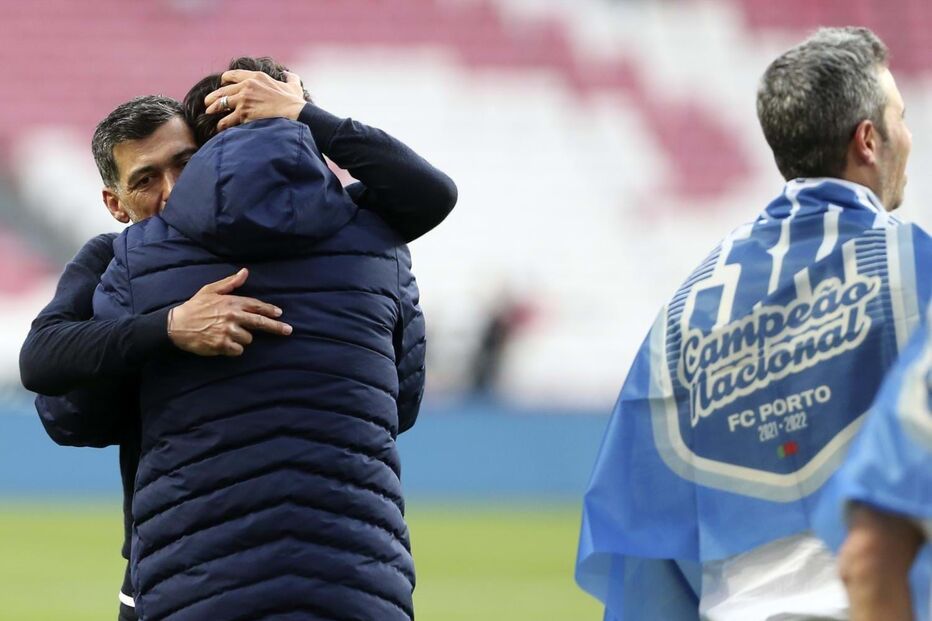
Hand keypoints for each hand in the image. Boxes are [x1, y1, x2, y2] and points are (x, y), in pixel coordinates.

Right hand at [167, 268, 291, 356]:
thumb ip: (230, 282)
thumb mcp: (210, 290)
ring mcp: (228, 331)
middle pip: (260, 322)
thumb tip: (245, 272)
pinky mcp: (222, 345)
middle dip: (276, 327)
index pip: (256, 306)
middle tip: (289, 330)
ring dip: (242, 338)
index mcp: (232, 302)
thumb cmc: (194, 307)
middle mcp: (232, 316)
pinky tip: (223, 343)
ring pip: (248, 339)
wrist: (176, 325)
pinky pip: (238, 350)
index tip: (280, 314)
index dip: (270, 310)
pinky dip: (234, 349)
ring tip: (226, 334)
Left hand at [204, 69, 307, 130]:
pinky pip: (227, 120)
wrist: (295, 114)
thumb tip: (288, 74)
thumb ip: (290, 78)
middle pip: (223, 90)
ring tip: (209, 114)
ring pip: (221, 104)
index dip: (225, 80)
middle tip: (208, 102)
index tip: (222, 84)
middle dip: (213, 96)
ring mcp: (244, 99)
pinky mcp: (243, 114)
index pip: (234, 75)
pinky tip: (219, 128)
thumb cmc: (295, 103)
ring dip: (213, 109)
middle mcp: (247, 86)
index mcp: (257, 77)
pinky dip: (221, 125)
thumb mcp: (293, 86)